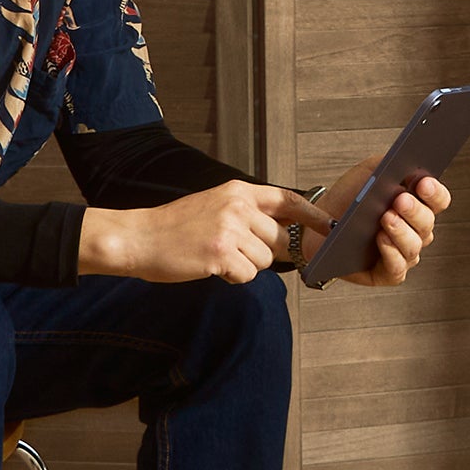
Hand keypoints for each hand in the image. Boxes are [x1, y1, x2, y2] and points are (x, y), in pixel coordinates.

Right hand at [79, 180, 332, 284]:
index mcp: (237, 191)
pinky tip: (210, 267)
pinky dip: (231, 277)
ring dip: (244, 266)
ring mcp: (229, 229)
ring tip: (215, 256)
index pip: (286, 199)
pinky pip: (246, 275)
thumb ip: (246, 214)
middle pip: (279, 240)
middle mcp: (237, 206)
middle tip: (233, 252)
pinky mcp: (220, 254)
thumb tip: (282, 234)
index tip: (330, 226)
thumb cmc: (175, 227)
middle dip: (263, 253)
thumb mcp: (213, 206)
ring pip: (264, 261)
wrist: (139, 237)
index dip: (312, 214)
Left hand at [341, 174, 449, 287]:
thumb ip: (386, 164)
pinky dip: (391, 254)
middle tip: (400, 200)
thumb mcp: (365, 173)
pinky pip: (397, 269)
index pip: (438, 200)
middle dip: (414, 211)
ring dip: (401, 232)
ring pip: (413, 246)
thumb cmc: (347, 198)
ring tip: (386, 218)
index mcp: (415, 204)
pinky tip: (381, 240)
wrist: (318, 223)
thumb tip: (406, 165)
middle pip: (427, 223)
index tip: (424, 182)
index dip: (434, 192)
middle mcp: (414, 231)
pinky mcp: (387, 273)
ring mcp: (403, 253)